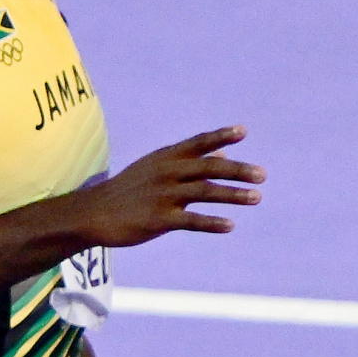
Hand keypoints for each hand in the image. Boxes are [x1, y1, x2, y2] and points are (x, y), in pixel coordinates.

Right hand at [68, 127, 258, 248]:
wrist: (94, 213)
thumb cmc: (130, 190)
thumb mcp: (157, 168)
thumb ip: (191, 161)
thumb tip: (224, 154)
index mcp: (167, 157)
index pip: (198, 143)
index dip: (221, 136)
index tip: (243, 131)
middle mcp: (167, 172)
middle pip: (208, 167)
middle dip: (237, 170)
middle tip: (263, 175)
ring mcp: (163, 195)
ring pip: (204, 192)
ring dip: (233, 195)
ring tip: (257, 198)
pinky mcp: (158, 219)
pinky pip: (190, 221)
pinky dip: (211, 223)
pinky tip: (230, 225)